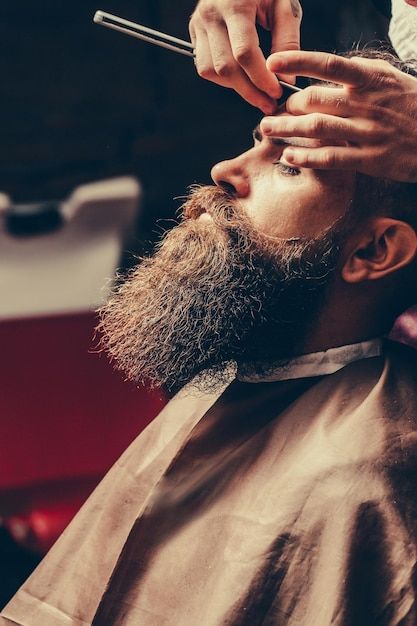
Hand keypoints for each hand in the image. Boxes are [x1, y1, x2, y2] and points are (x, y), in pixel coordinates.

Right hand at [189, 0, 301, 113]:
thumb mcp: (284, 4)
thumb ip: (287, 41)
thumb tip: (285, 80)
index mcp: (235, 3)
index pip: (244, 53)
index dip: (261, 78)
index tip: (277, 92)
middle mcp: (211, 14)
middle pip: (226, 67)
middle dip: (249, 91)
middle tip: (268, 103)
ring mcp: (199, 23)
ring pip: (211, 71)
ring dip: (235, 86)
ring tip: (255, 90)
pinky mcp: (195, 32)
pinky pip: (205, 66)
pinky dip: (223, 78)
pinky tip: (240, 76)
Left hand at [260, 50, 416, 181]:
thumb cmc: (410, 105)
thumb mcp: (388, 80)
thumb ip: (357, 76)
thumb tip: (322, 72)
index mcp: (371, 79)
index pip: (328, 65)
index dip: (298, 61)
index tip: (273, 63)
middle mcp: (367, 103)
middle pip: (314, 100)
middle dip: (286, 105)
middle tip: (272, 110)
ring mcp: (367, 132)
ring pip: (317, 128)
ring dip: (286, 129)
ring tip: (267, 129)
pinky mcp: (369, 158)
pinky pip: (330, 157)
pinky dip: (306, 157)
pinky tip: (289, 155)